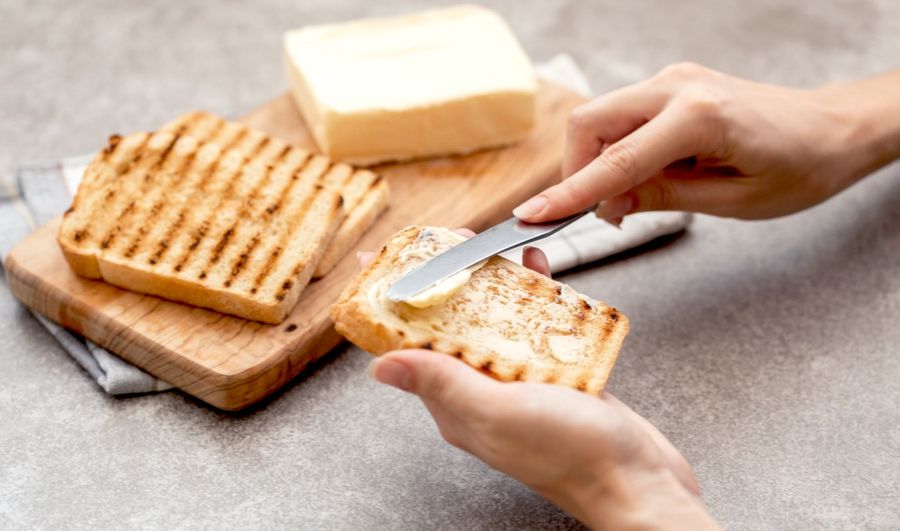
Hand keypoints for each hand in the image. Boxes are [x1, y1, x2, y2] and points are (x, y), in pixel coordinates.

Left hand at [357, 240, 718, 529]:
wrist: (639, 481)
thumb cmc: (570, 455)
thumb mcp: (497, 412)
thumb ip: (443, 383)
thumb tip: (379, 366)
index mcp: (456, 406)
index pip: (410, 347)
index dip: (393, 304)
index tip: (380, 262)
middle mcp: (481, 394)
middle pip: (451, 327)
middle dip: (446, 281)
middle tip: (448, 240)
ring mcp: (520, 384)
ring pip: (495, 322)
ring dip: (494, 283)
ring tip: (494, 246)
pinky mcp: (555, 376)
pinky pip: (536, 328)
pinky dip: (536, 297)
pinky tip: (540, 271)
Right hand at [513, 63, 899, 222]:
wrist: (833, 130)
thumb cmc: (799, 167)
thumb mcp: (733, 202)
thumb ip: (662, 197)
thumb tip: (608, 205)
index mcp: (700, 116)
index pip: (616, 160)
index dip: (570, 193)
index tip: (533, 215)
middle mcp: (679, 86)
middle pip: (590, 122)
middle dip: (576, 170)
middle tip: (597, 214)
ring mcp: (674, 80)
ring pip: (601, 118)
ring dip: (597, 162)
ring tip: (629, 201)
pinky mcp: (672, 86)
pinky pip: (623, 117)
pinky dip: (617, 151)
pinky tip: (644, 177)